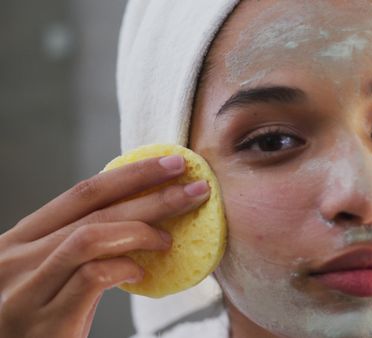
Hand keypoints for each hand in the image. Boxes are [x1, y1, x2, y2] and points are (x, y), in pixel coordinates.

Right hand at [0, 155, 209, 337]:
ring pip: (91, 237)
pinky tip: (141, 273)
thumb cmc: (41, 322)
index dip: (131, 174)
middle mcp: (16, 258)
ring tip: (170, 238)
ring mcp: (27, 289)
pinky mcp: (46, 320)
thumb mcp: (52, 275)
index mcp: (20, 240)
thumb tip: (141, 219)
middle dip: (151, 193)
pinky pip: (92, 276)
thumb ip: (82, 248)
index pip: (82, 193)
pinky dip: (123, 267)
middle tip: (195, 188)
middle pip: (94, 208)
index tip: (171, 163)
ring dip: (142, 230)